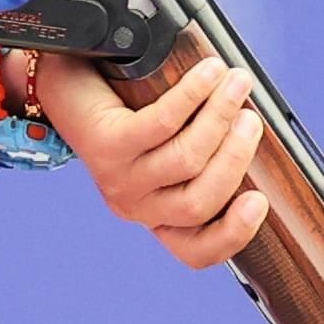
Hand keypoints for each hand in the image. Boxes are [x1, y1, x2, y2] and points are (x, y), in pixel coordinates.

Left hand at [30, 49, 269, 268]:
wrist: (64, 84)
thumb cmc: (125, 111)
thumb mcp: (165, 145)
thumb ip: (206, 150)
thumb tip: (252, 131)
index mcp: (156, 214)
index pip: (195, 250)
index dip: (234, 234)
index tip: (259, 201)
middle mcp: (136, 205)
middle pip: (200, 201)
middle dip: (236, 157)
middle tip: (251, 119)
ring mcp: (119, 178)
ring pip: (187, 159)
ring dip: (221, 116)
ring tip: (236, 83)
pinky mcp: (106, 145)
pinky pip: (162, 123)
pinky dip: (194, 95)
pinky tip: (209, 73)